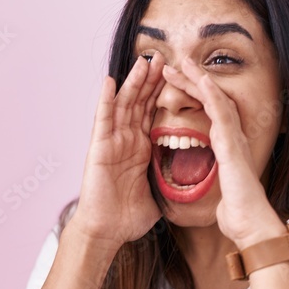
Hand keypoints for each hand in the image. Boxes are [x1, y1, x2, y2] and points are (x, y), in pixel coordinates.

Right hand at [72, 52, 166, 250]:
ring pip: (124, 104)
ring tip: (144, 60)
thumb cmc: (128, 217)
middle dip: (152, 80)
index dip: (163, 94)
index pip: (153, 114)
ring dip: (134, 82)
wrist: (107, 232)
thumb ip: (168, 182)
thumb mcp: (157, 194)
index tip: (177, 76)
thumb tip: (189, 184)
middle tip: (163, 57)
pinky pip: (103, 119)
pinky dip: (105, 98)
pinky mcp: (99, 147)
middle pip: (140, 103)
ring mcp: (111, 142)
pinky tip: (110, 79)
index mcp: (140, 149)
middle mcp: (126, 140)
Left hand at [162, 57, 284, 248]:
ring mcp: (235, 140)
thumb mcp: (219, 191)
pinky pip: (222, 114)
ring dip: (199, 80)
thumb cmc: (237, 213)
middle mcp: (233, 139)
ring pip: (217, 101)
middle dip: (193, 82)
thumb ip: (214, 180)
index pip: (209, 114)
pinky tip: (202, 81)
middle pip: (212, 101)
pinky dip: (212, 95)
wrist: (251, 225)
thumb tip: (204, 183)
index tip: (176, 83)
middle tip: (174, 65)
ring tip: (182, 62)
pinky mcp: (233, 146)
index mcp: (228, 148)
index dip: (194, 96)